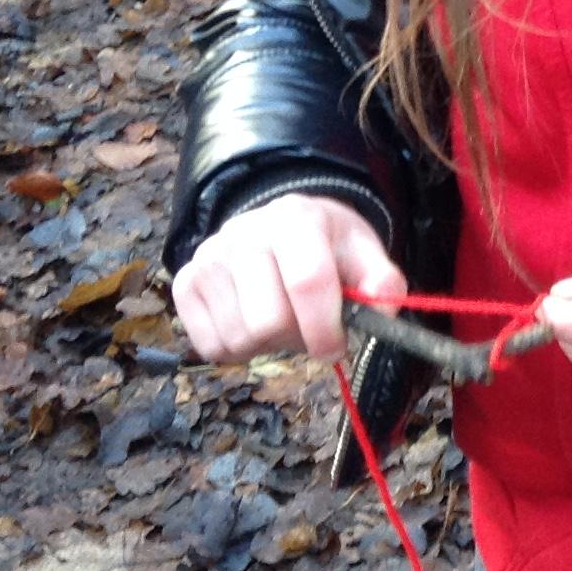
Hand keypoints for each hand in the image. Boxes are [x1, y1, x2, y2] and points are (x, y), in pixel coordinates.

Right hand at [171, 193, 406, 362]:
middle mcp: (243, 234)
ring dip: (268, 345)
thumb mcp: (363, 253)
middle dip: (297, 338)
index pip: (307, 282)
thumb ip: (382, 281)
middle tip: (310, 330)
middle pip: (267, 321)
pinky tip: (253, 321)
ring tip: (282, 318)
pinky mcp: (186, 283)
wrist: (280, 226)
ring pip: (239, 339)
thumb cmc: (327, 245)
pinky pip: (210, 346)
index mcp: (296, 221)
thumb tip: (385, 308)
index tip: (336, 348)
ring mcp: (208, 258)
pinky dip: (238, 349)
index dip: (324, 327)